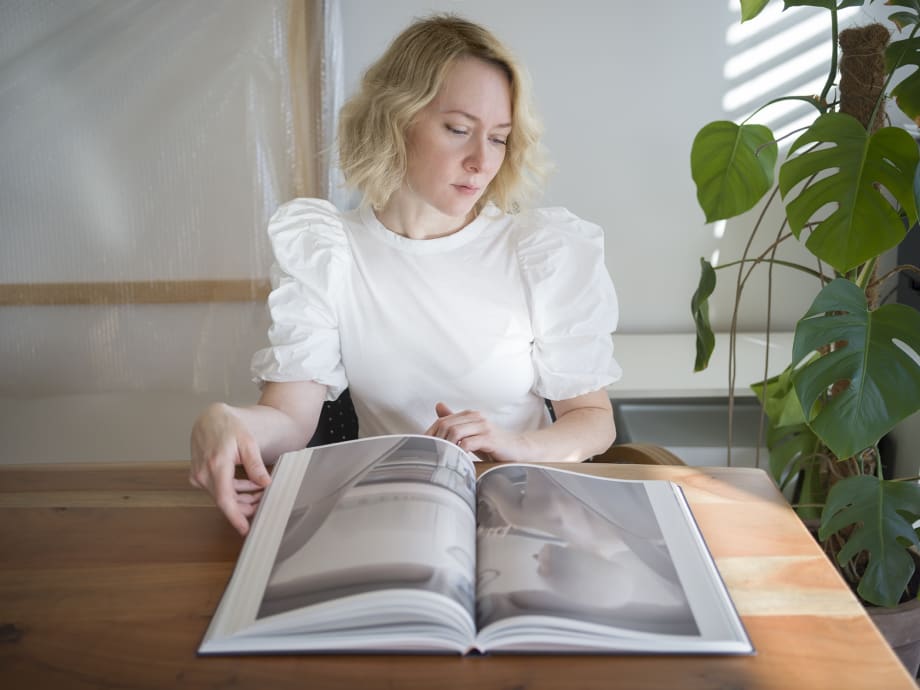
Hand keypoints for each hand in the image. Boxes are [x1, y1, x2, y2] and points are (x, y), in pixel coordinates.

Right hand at [189, 403, 271, 536]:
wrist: (211, 419)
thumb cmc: (229, 427)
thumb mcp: (248, 442)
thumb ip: (255, 464)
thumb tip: (265, 483)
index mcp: (216, 464)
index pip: (224, 499)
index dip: (235, 516)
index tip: (244, 529)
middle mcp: (203, 473)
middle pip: (226, 500)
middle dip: (246, 505)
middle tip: (265, 502)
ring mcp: (198, 475)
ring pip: (222, 496)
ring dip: (241, 498)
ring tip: (260, 492)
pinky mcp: (198, 476)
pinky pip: (217, 490)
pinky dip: (233, 491)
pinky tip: (248, 486)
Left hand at [423, 402, 526, 461]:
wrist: (518, 450)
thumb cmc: (493, 444)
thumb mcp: (472, 433)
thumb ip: (456, 421)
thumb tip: (438, 406)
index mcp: (470, 415)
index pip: (442, 420)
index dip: (430, 433)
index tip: (424, 447)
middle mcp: (476, 417)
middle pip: (446, 424)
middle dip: (436, 439)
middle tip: (431, 454)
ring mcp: (483, 427)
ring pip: (455, 431)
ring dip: (446, 445)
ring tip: (442, 457)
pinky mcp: (490, 439)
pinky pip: (468, 443)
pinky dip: (459, 451)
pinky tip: (457, 459)